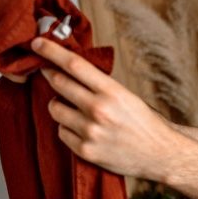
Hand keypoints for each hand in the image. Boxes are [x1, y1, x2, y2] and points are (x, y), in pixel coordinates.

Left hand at [31, 37, 179, 180]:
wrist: (160, 155)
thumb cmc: (145, 123)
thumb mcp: (127, 96)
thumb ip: (100, 85)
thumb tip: (70, 70)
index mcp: (112, 92)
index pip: (73, 64)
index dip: (51, 51)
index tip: (37, 44)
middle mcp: (99, 110)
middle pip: (59, 83)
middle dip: (50, 75)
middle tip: (49, 73)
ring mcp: (90, 132)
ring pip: (55, 109)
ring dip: (59, 105)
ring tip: (72, 108)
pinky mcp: (85, 150)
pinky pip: (61, 132)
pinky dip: (67, 128)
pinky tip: (82, 129)